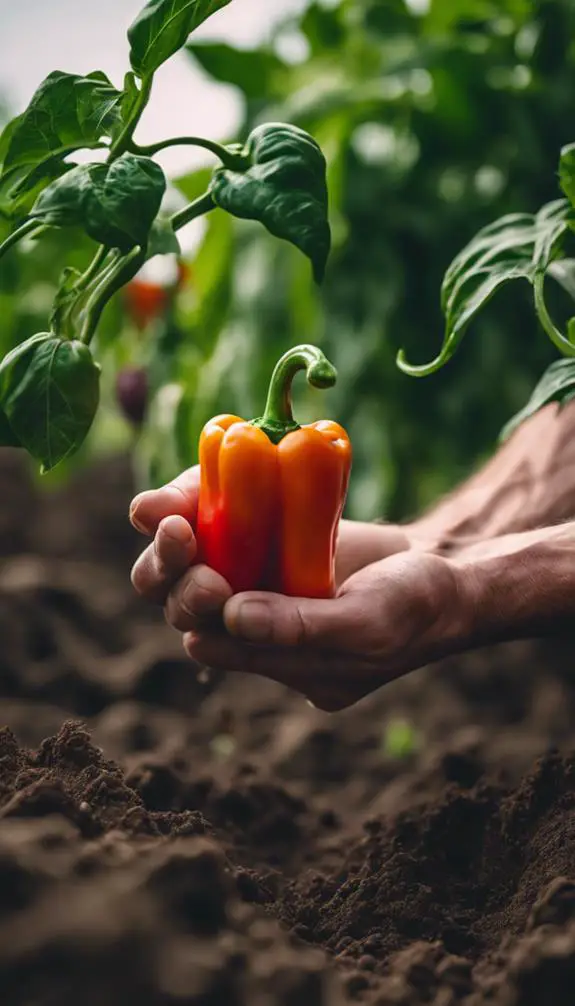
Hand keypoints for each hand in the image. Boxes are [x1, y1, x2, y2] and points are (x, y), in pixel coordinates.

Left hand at [130, 467, 468, 709]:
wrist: (447, 568)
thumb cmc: (417, 606)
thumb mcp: (367, 623)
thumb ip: (301, 628)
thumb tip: (231, 618)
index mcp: (281, 662)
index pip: (213, 640)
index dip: (194, 606)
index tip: (203, 572)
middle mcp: (262, 627)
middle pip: (191, 604)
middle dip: (175, 571)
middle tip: (179, 533)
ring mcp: (265, 581)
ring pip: (199, 561)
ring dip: (182, 536)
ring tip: (174, 508)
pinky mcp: (273, 541)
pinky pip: (226, 525)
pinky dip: (209, 501)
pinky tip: (200, 480)